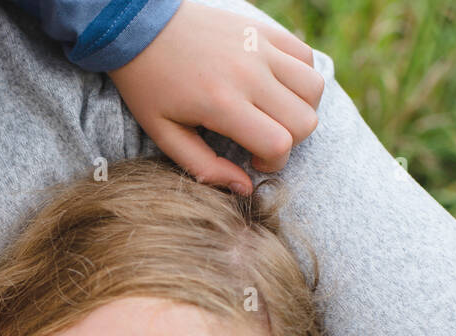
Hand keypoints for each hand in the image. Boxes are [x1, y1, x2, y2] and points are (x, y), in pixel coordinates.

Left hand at [106, 1, 323, 193]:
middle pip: (305, 121)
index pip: (279, 144)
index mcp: (222, 103)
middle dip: (290, 142)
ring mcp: (260, 47)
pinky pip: (306, 58)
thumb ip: (204, 168)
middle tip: (262, 140)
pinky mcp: (264, 30)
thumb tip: (244, 188)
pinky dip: (301, 78)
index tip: (254, 160)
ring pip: (314, 88)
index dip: (274, 162)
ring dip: (301, 110)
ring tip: (274, 115)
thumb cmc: (149, 85)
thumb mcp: (164, 135)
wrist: (141, 27)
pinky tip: (276, 88)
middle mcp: (249, 73)